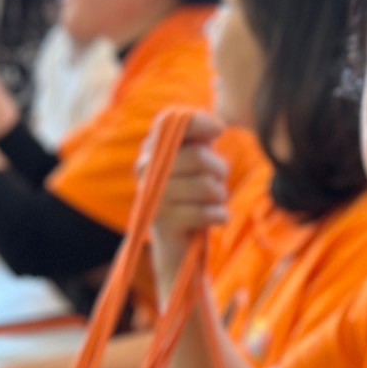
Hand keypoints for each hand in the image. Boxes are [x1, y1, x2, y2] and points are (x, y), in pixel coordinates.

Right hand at [142, 111, 227, 277]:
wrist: (177, 246)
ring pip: (205, 186)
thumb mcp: (197, 165)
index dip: (200, 122)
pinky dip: (220, 216)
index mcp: (153, 149)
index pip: (171, 122)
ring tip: (214, 202)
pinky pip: (206, 212)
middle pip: (197, 156)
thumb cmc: (192, 198)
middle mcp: (146, 168)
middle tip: (219, 180)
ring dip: (220, 196)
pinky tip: (216, 218)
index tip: (220, 130)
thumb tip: (218, 123)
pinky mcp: (162, 222)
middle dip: (219, 169)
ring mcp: (152, 195)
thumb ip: (202, 141)